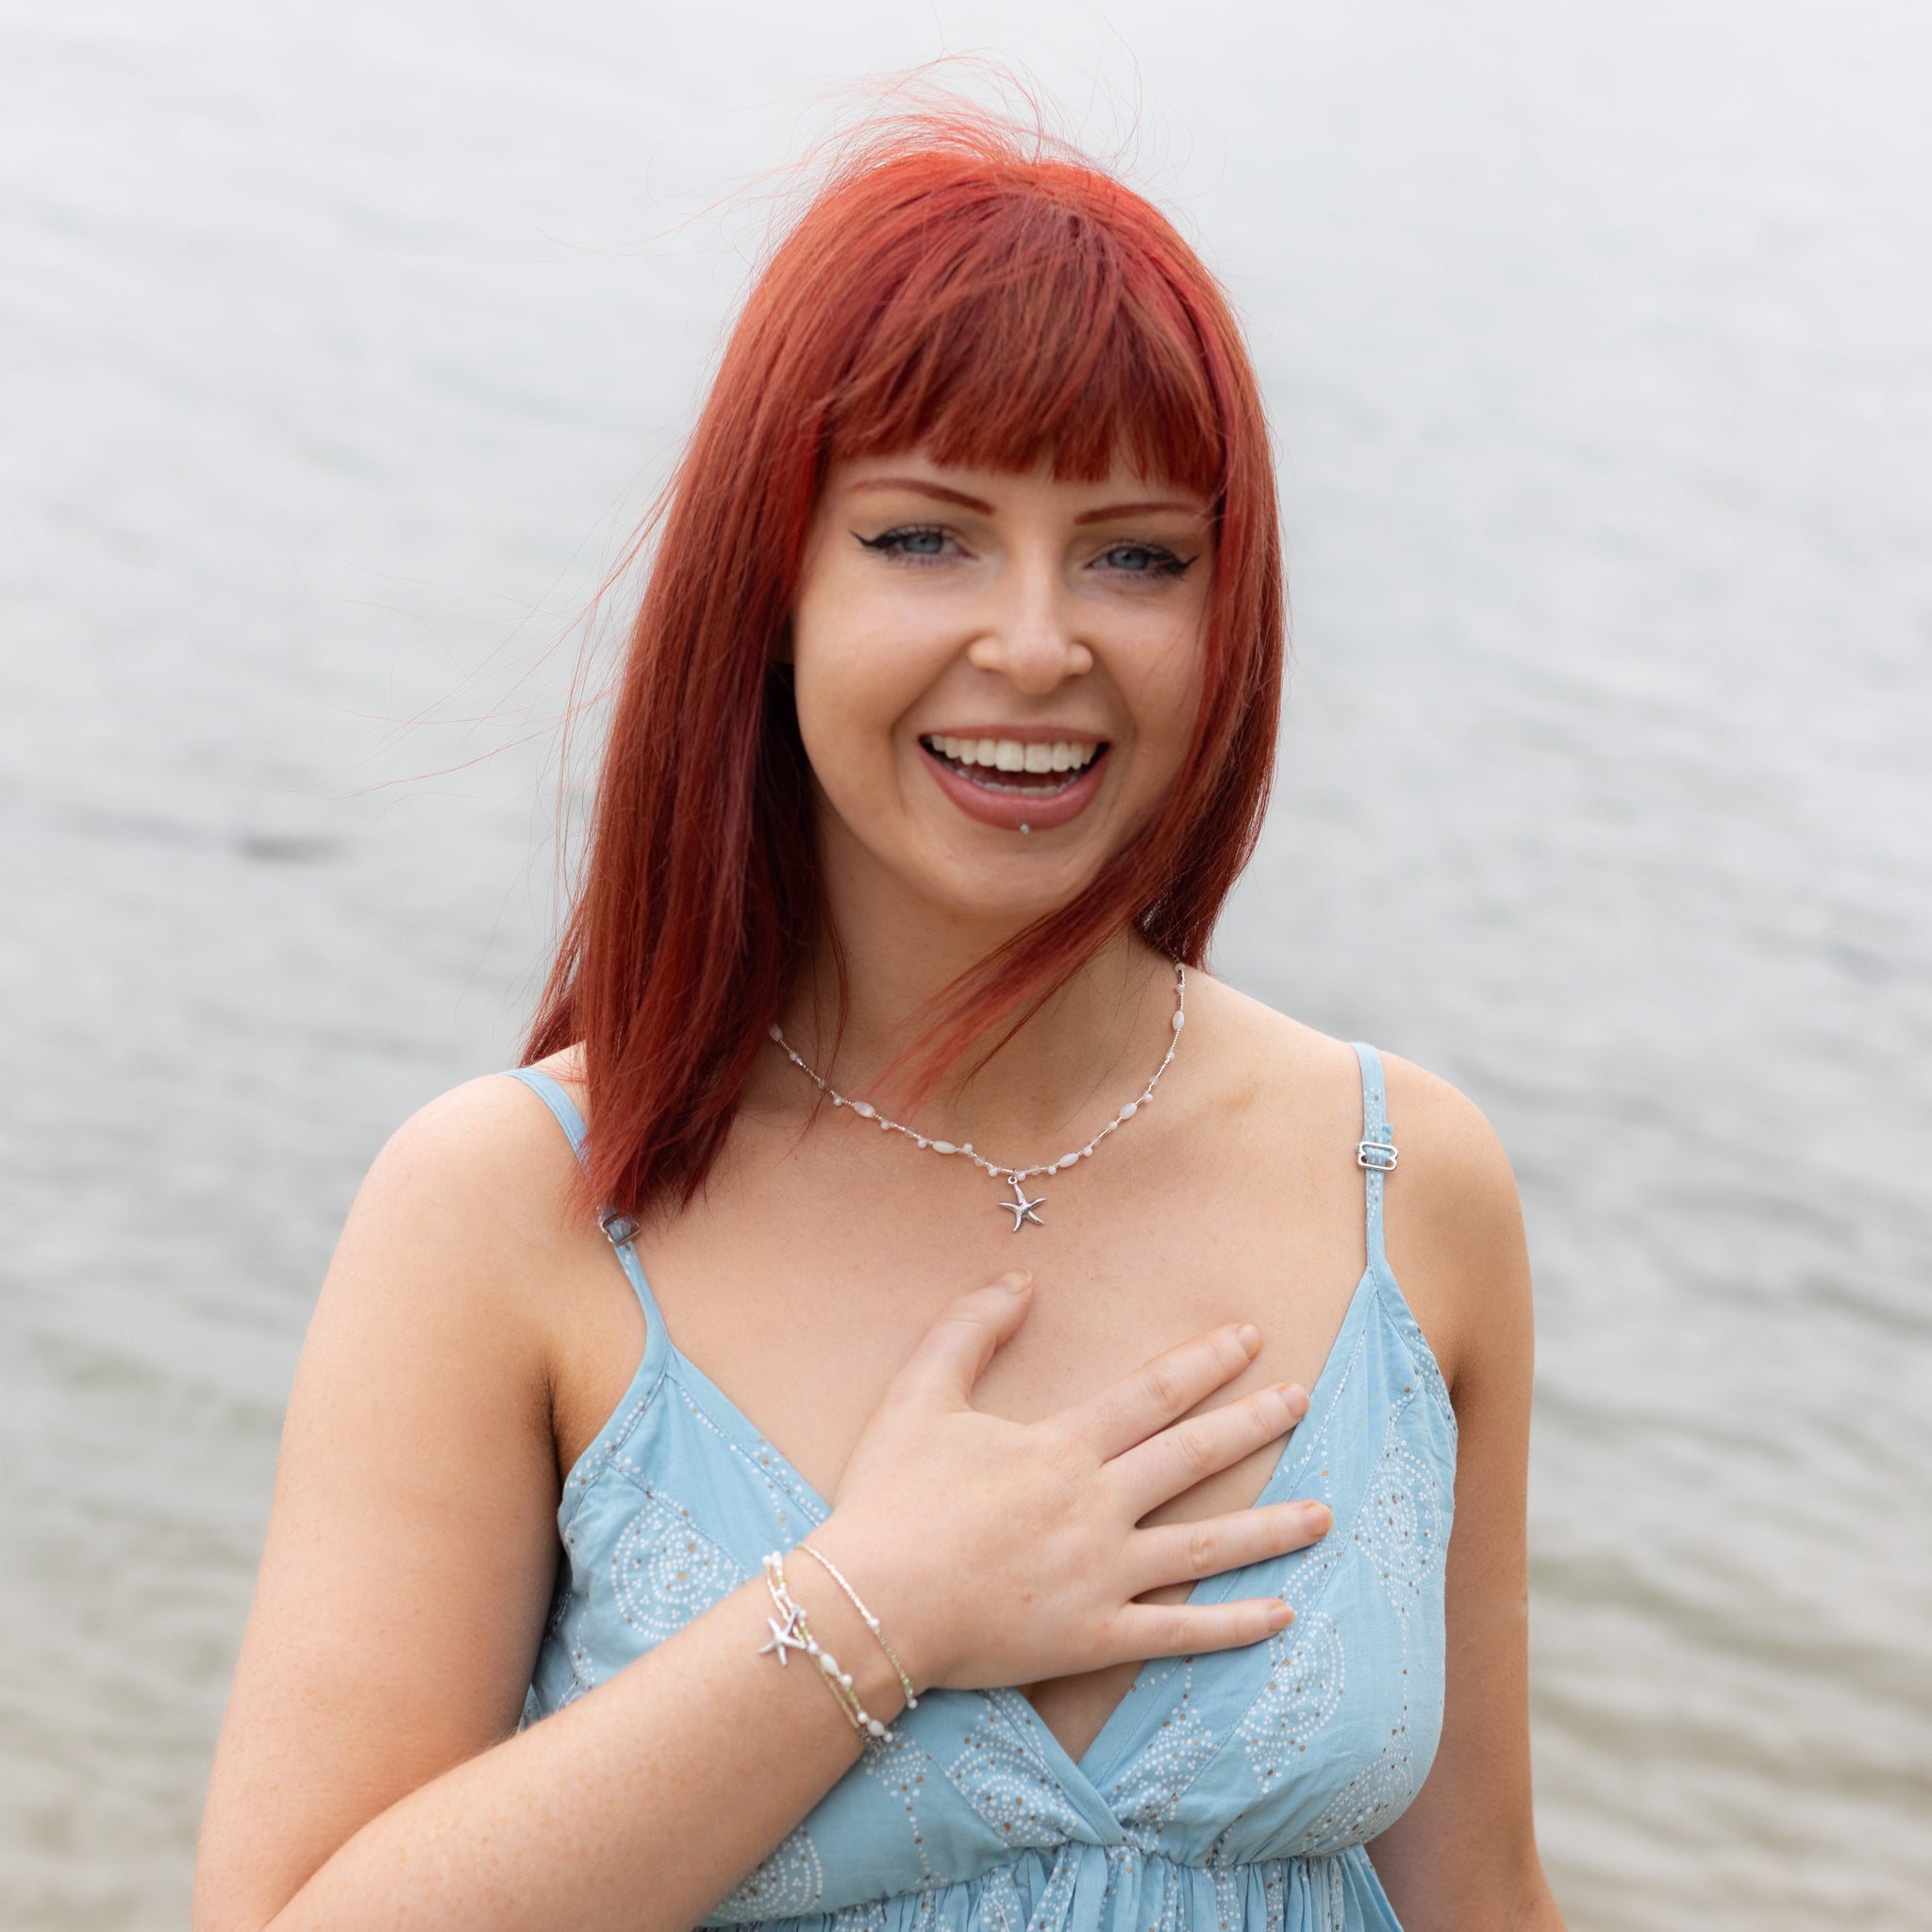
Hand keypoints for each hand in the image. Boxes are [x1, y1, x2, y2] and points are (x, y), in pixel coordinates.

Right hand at [810, 1271, 1330, 1693]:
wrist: (870, 1602)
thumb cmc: (890, 1497)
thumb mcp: (919, 1393)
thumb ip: (968, 1328)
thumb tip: (1021, 1280)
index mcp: (1062, 1447)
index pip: (1153, 1393)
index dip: (1206, 1362)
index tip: (1250, 1339)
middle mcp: (1097, 1505)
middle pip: (1193, 1455)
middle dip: (1253, 1423)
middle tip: (1302, 1400)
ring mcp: (1103, 1576)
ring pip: (1205, 1546)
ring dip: (1269, 1527)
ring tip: (1323, 1513)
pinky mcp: (1094, 1637)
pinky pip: (1178, 1633)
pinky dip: (1232, 1627)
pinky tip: (1280, 1614)